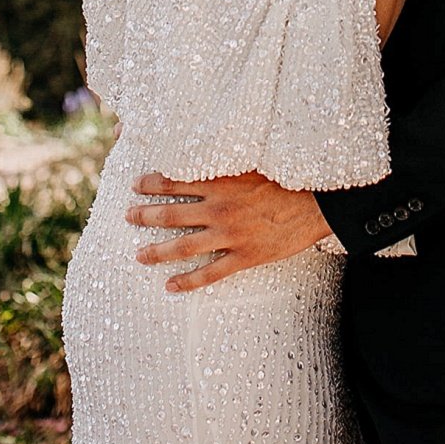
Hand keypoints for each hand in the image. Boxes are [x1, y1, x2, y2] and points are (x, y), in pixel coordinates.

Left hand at [125, 171, 330, 292]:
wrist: (317, 204)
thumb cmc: (285, 179)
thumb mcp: (250, 162)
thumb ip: (223, 163)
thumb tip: (200, 156)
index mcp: (218, 183)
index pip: (173, 181)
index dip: (150, 183)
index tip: (135, 184)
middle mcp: (218, 209)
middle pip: (171, 214)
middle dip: (145, 216)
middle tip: (127, 217)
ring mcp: (230, 235)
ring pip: (183, 246)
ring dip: (157, 252)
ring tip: (139, 256)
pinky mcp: (244, 257)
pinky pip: (210, 273)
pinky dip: (188, 281)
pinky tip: (170, 286)